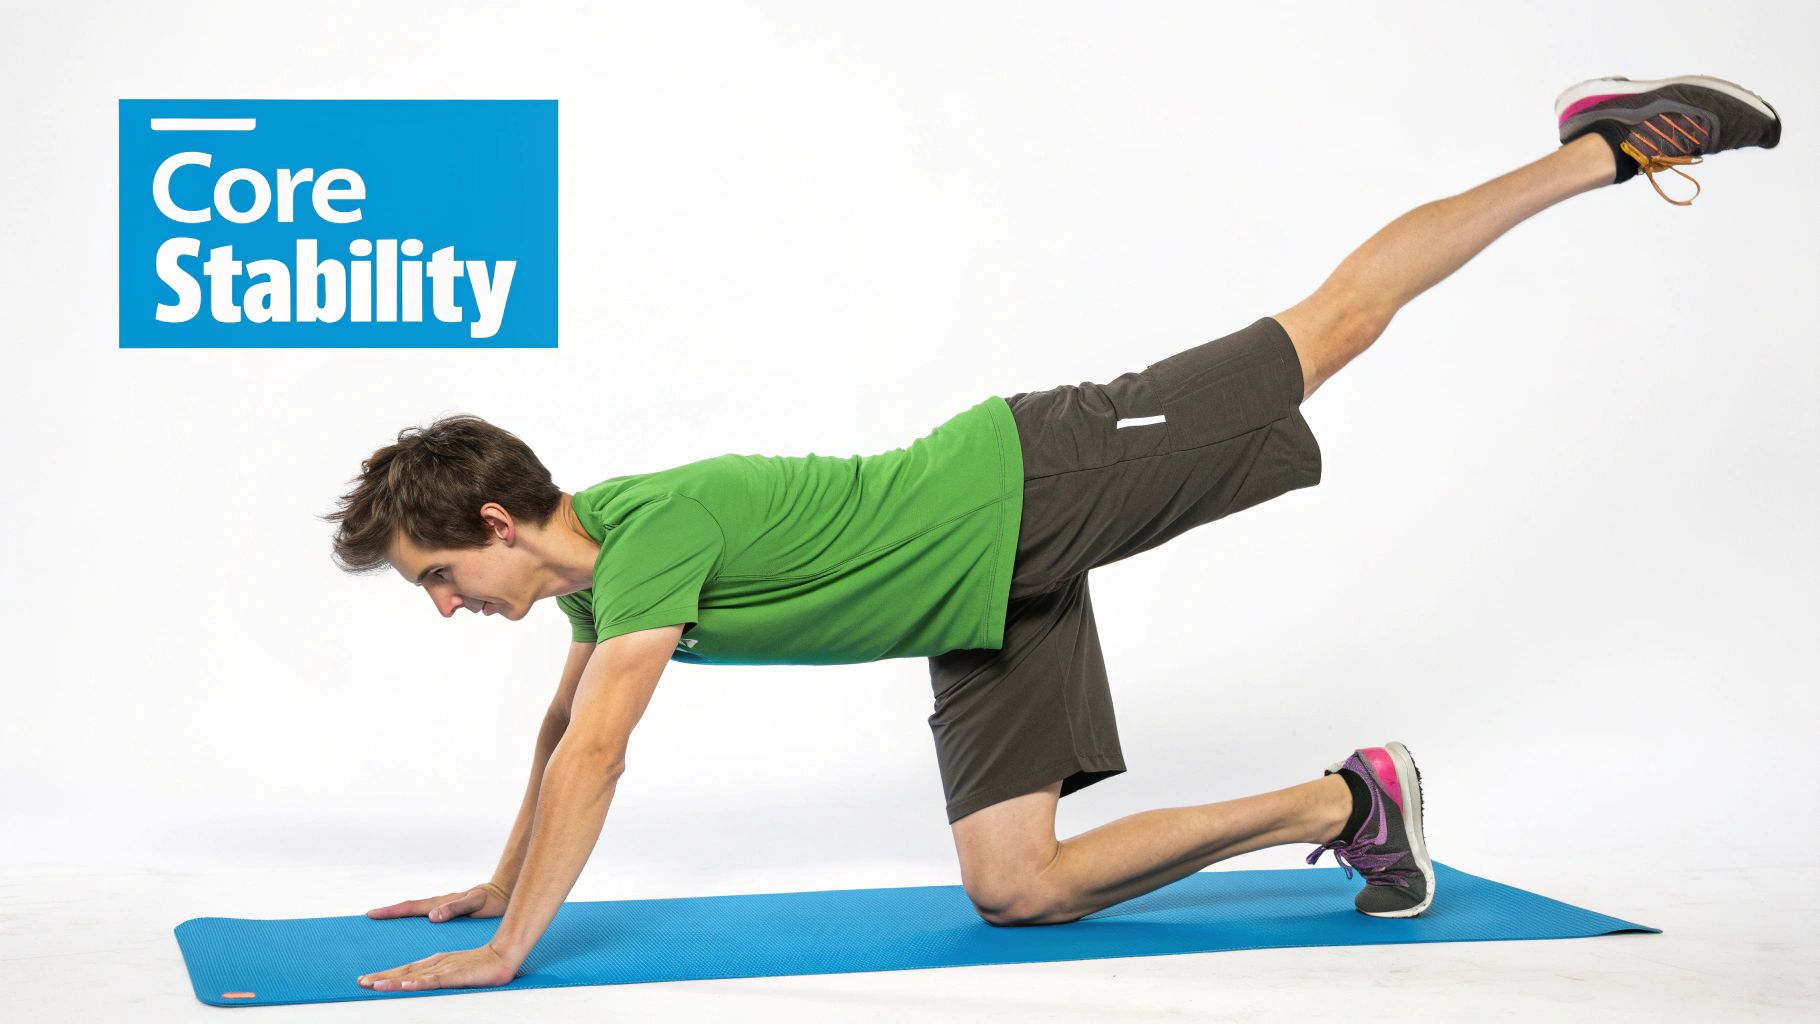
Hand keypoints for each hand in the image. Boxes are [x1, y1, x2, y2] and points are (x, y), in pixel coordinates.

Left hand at [357, 943, 517, 991]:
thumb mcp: (454, 971)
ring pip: (414, 976)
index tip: (365, 980)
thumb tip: (417, 982)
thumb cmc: (481, 965)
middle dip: (381, 977)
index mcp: (434, 962)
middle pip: (403, 972)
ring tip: (373, 984)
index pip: (404, 970)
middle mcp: (435, 964)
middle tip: (360, 982)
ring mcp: (444, 969)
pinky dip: (416, 983)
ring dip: (392, 980)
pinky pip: (432, 980)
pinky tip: (404, 985)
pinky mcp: (454, 975)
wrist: (504, 956)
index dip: (384, 975)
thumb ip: (437, 976)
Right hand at [366, 881, 510, 922]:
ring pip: (415, 912)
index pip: (410, 907)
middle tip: (369, 917)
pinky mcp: (448, 913)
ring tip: (382, 924)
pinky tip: (411, 928)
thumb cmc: (490, 900)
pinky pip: (425, 916)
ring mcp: (442, 909)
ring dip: (399, 916)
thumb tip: (432, 916)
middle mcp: (438, 905)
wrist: (503, 895)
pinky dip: (413, 919)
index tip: (371, 914)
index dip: (391, 911)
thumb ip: (455, 908)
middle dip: (389, 913)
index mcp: (440, 903)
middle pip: (408, 908)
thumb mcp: (474, 903)